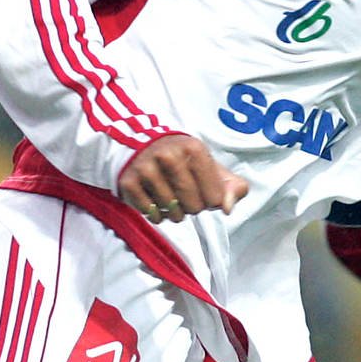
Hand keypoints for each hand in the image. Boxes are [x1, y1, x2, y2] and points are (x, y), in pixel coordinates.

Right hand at [117, 134, 247, 221]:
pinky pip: (152, 215)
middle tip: (186, 195)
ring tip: (172, 198)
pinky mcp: (129, 182)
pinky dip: (157, 215)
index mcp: (194, 148)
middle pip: (194, 207)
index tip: (203, 190)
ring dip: (175, 213)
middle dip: (193, 207)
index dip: (211, 200)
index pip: (215, 197)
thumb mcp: (211, 167)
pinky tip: (156, 201)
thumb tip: (227, 208)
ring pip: (173, 213)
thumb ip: (232, 187)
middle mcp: (168, 156)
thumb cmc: (184, 161)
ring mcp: (146, 169)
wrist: (143, 146)